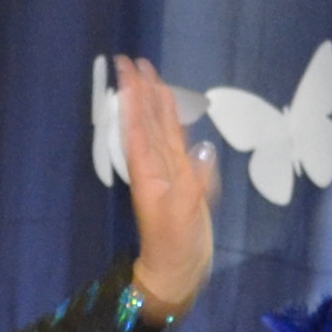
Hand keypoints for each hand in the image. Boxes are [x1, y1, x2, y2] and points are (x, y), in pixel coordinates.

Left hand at [111, 55, 215, 321]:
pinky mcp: (184, 181)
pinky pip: (178, 145)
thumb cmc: (175, 246)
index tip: (128, 69)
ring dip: (157, 103)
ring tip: (153, 78)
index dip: (135, 96)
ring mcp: (170, 173)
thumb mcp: (183, 215)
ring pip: (162, 129)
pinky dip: (175, 126)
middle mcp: (156, 166)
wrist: (177, 271)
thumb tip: (204, 147)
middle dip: (142, 91)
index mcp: (150, 170)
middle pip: (148, 120)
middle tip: (135, 61)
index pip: (140, 124)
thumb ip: (194, 181)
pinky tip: (174, 114)